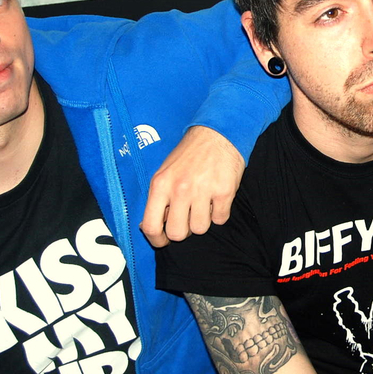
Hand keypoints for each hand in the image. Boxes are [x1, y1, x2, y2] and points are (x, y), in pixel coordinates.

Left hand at [141, 125, 244, 245]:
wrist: (218, 133)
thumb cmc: (190, 154)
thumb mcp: (165, 172)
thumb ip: (158, 199)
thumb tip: (148, 227)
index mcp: (160, 184)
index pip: (151, 226)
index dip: (157, 240)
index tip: (164, 240)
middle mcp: (180, 189)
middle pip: (178, 233)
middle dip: (184, 231)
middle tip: (188, 217)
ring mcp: (203, 190)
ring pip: (200, 229)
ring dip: (203, 220)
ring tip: (204, 203)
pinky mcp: (224, 191)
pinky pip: (220, 220)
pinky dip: (219, 213)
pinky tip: (217, 198)